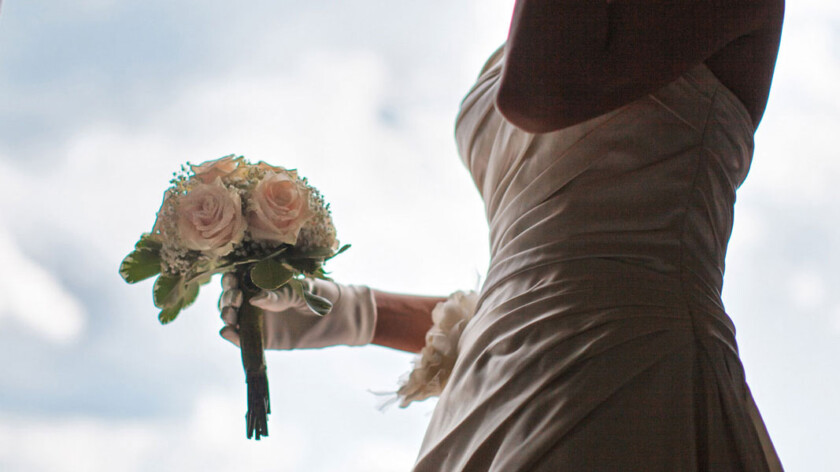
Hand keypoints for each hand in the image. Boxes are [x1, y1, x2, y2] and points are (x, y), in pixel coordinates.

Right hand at [218, 273, 376, 349]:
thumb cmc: (323, 296)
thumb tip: (254, 298)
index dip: (231, 279)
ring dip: (227, 316)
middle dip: (227, 298)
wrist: (342, 318)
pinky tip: (227, 333)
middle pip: (232, 298)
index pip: (240, 278)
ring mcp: (261, 320)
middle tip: (235, 300)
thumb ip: (280, 295)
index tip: (232, 281)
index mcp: (265, 282)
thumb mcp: (303, 292)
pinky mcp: (266, 339)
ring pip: (234, 318)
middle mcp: (258, 300)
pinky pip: (245, 339)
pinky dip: (234, 337)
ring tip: (230, 316)